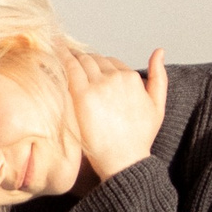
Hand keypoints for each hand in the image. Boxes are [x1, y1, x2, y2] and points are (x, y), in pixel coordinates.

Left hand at [66, 45, 167, 181]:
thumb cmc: (140, 138)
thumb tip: (159, 51)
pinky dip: (61, 58)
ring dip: (70, 56)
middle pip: (94, 59)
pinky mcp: (82, 95)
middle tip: (68, 60)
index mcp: (131, 78)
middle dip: (83, 59)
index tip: (88, 70)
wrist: (124, 161)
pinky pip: (69, 68)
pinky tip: (52, 55)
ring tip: (58, 55)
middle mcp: (116, 77)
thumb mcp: (158, 106)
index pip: (110, 62)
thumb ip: (159, 77)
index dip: (99, 66)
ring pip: (81, 60)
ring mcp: (99, 85)